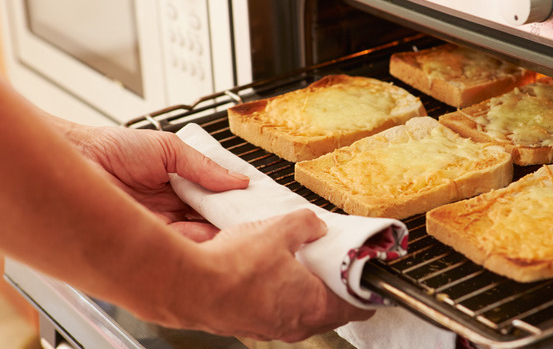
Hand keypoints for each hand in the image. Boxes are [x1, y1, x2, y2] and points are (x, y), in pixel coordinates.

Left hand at [73, 125, 249, 240]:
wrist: (78, 159)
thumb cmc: (113, 148)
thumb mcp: (169, 149)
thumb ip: (204, 166)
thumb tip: (239, 180)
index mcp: (179, 187)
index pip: (215, 200)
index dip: (235, 203)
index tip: (256, 204)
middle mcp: (172, 209)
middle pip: (211, 221)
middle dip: (232, 221)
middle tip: (254, 220)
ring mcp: (162, 226)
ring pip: (200, 237)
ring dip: (218, 233)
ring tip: (238, 228)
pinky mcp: (149, 239)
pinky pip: (180, 245)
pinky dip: (198, 243)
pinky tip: (211, 236)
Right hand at [175, 209, 374, 340]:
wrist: (187, 286)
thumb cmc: (233, 267)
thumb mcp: (280, 230)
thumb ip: (306, 225)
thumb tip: (314, 224)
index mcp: (315, 306)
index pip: (359, 305)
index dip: (365, 286)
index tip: (366, 272)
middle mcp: (296, 324)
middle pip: (330, 310)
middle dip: (333, 286)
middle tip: (330, 261)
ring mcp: (270, 328)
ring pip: (300, 310)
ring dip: (303, 289)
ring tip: (296, 261)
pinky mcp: (247, 324)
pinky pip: (273, 309)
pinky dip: (276, 293)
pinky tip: (265, 270)